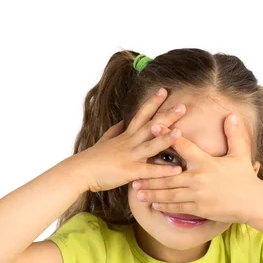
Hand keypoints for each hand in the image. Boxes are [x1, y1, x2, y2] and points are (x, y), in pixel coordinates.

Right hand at [72, 89, 186, 192]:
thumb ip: (115, 131)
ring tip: (181, 132)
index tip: (164, 90)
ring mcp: (130, 156)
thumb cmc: (92, 158)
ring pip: (150, 146)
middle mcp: (129, 142)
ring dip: (166, 138)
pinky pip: (148, 171)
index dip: (153, 102)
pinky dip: (163, 171)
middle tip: (183, 106)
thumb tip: (121, 122)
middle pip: (150, 125)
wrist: (79, 171)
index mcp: (126, 135)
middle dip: (166, 115)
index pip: (141, 115)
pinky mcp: (129, 171)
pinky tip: (177, 170)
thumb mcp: (105, 141)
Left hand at [132, 113, 261, 223]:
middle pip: (168, 174)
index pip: (183, 146)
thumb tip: (231, 115)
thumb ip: (234, 134)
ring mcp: (197, 195)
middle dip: (149, 174)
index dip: (167, 135)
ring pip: (169, 193)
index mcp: (205, 162)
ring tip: (137, 190)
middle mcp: (198, 178)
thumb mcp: (241, 154)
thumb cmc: (246, 177)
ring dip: (152, 192)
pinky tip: (153, 204)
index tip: (152, 127)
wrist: (253, 203)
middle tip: (132, 172)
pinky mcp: (199, 209)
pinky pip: (177, 207)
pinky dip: (164, 205)